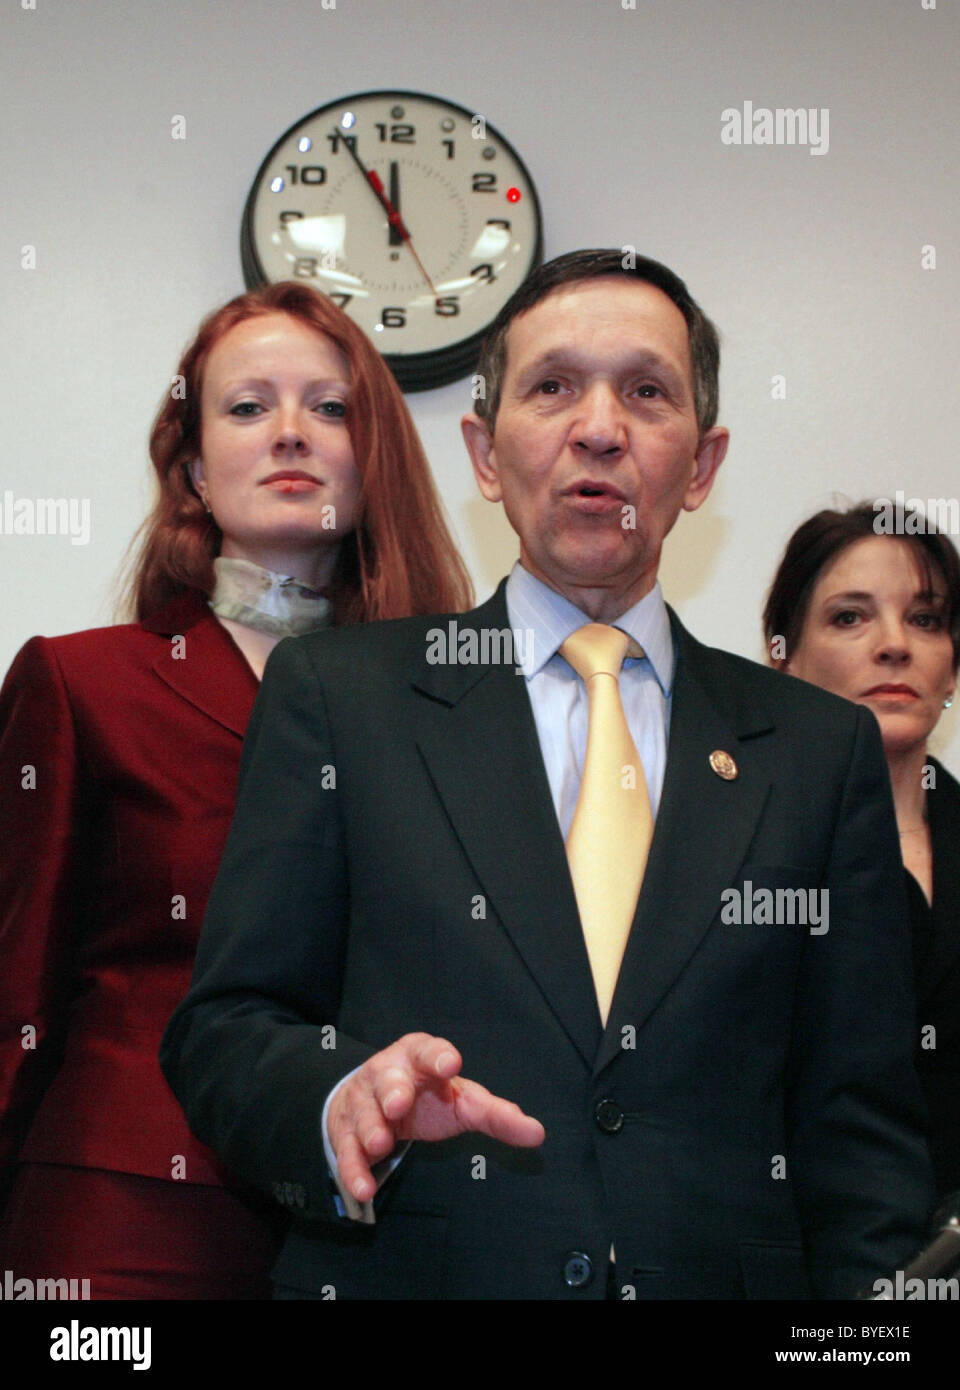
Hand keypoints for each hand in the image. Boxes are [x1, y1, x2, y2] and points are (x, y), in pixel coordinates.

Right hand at [327, 1032, 544, 1202]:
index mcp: (419, 1057)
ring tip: (380, 1145)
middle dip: (393, 1090)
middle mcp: (387, 1073)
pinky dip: (354, 1169)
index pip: (428, 1049)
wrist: (372, 1100)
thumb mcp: (461, 1101)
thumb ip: (496, 1115)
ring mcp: (363, 1101)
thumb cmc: (426, 1096)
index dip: (438, 1055)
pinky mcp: (344, 1131)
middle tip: (398, 1105)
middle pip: (388, 1078)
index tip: (450, 1063)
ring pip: (364, 1113)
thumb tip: (537, 1133)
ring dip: (371, 1129)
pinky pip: (347, 1150)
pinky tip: (364, 1189)